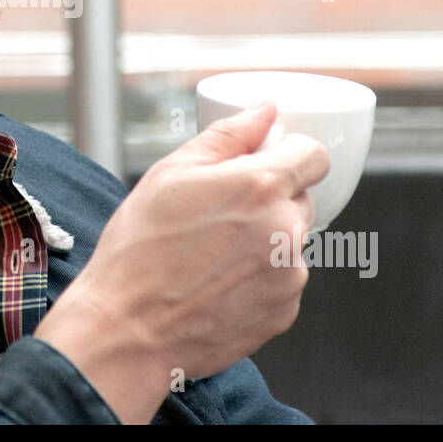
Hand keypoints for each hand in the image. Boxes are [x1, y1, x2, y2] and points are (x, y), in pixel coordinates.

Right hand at [35, 101, 328, 422]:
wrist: (127, 330)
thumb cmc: (139, 250)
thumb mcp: (171, 173)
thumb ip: (227, 135)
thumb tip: (264, 111)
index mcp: (261, 186)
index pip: (314, 156)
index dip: (290, 153)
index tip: (267, 162)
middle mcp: (286, 230)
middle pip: (300, 198)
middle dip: (268, 199)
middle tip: (217, 214)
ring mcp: (290, 276)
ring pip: (290, 242)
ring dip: (264, 241)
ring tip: (209, 255)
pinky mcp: (284, 312)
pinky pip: (282, 281)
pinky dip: (258, 279)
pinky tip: (216, 283)